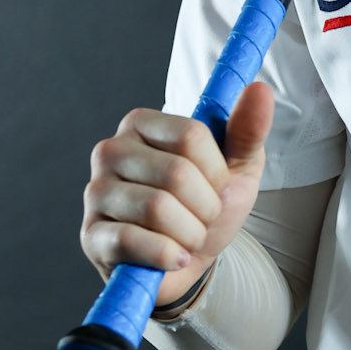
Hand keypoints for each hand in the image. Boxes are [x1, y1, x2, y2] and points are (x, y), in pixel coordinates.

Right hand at [80, 82, 274, 307]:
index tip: (218, 188)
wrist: (189, 259)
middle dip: (206, 207)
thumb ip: (248, 129)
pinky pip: (133, 241)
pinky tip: (173, 258)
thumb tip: (259, 90)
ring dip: (190, 233)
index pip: (191, 135)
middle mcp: (110, 151)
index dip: (217, 172)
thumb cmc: (208, 204)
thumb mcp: (237, 166)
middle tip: (204, 218)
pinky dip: (166, 255)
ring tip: (188, 237)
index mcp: (140, 124)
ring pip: (157, 208)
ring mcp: (95, 193)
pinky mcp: (91, 235)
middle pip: (176, 173)